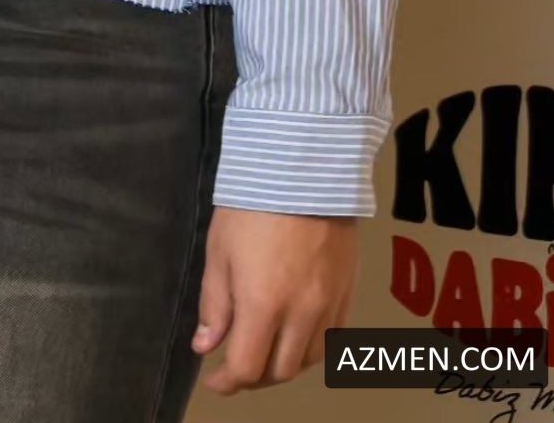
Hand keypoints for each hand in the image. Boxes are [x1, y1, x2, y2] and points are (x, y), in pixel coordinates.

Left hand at [191, 208, 357, 393]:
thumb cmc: (252, 206)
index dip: (226, 383)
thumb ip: (215, 305)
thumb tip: (206, 346)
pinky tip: (294, 333)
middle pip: (280, 372)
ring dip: (283, 364)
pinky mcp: (346, 293)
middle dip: (253, 376)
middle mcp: (301, 314)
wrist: (303, 170)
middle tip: (236, 363)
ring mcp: (328, 305)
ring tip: (265, 349)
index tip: (213, 379)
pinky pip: (330, 340)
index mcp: (264, 305)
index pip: (246, 368)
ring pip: (308, 361)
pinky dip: (309, 347)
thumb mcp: (220, 252)